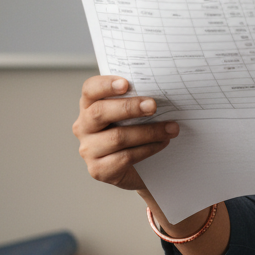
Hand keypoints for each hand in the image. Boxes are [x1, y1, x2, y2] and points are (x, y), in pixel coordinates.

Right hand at [72, 76, 178, 191]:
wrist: (141, 169)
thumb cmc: (137, 132)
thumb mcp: (135, 113)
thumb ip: (139, 100)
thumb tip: (164, 90)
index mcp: (90, 106)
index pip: (90, 90)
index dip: (105, 85)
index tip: (126, 83)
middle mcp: (84, 126)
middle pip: (99, 112)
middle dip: (129, 108)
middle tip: (153, 105)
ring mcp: (88, 149)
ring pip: (116, 137)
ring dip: (149, 131)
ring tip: (171, 128)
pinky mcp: (99, 170)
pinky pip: (124, 157)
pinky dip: (148, 149)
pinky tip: (162, 143)